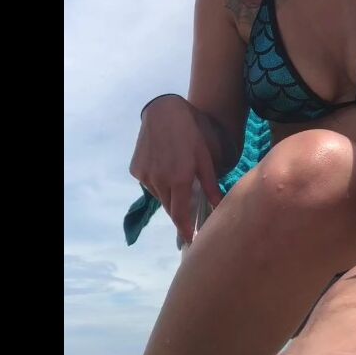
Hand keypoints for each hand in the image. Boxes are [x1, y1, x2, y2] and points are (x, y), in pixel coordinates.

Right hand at [130, 95, 225, 243]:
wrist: (164, 112)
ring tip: (177, 178)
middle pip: (170, 207)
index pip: (180, 215)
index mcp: (180, 180)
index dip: (185, 230)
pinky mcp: (136, 169)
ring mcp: (145, 176)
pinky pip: (149, 184)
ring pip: (159, 196)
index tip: (189, 241)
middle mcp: (160, 181)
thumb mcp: (205, 159)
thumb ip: (210, 186)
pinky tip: (164, 167)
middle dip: (179, 211)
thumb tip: (220, 207)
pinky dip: (157, 182)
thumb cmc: (191, 133)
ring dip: (169, 195)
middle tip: (189, 210)